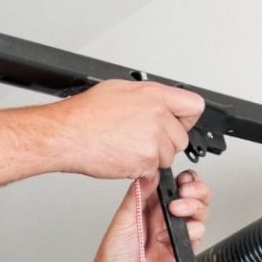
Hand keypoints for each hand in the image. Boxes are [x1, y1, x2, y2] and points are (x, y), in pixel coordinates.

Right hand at [53, 80, 204, 179]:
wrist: (68, 134)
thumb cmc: (85, 114)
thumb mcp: (119, 90)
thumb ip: (147, 98)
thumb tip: (158, 104)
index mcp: (154, 95)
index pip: (193, 106)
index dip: (185, 119)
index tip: (178, 124)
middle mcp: (157, 115)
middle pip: (181, 138)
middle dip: (166, 144)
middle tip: (142, 141)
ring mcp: (153, 139)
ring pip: (168, 157)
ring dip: (152, 158)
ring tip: (128, 147)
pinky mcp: (146, 161)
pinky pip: (153, 171)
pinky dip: (140, 170)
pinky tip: (123, 157)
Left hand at [89, 170, 210, 261]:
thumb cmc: (115, 256)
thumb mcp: (123, 217)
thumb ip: (139, 194)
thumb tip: (152, 172)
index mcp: (150, 205)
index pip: (175, 185)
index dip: (183, 179)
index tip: (181, 179)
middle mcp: (165, 217)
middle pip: (194, 195)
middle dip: (196, 189)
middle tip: (185, 192)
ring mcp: (175, 233)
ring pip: (200, 211)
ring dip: (194, 206)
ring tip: (177, 210)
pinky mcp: (183, 249)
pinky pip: (199, 233)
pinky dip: (193, 229)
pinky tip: (175, 234)